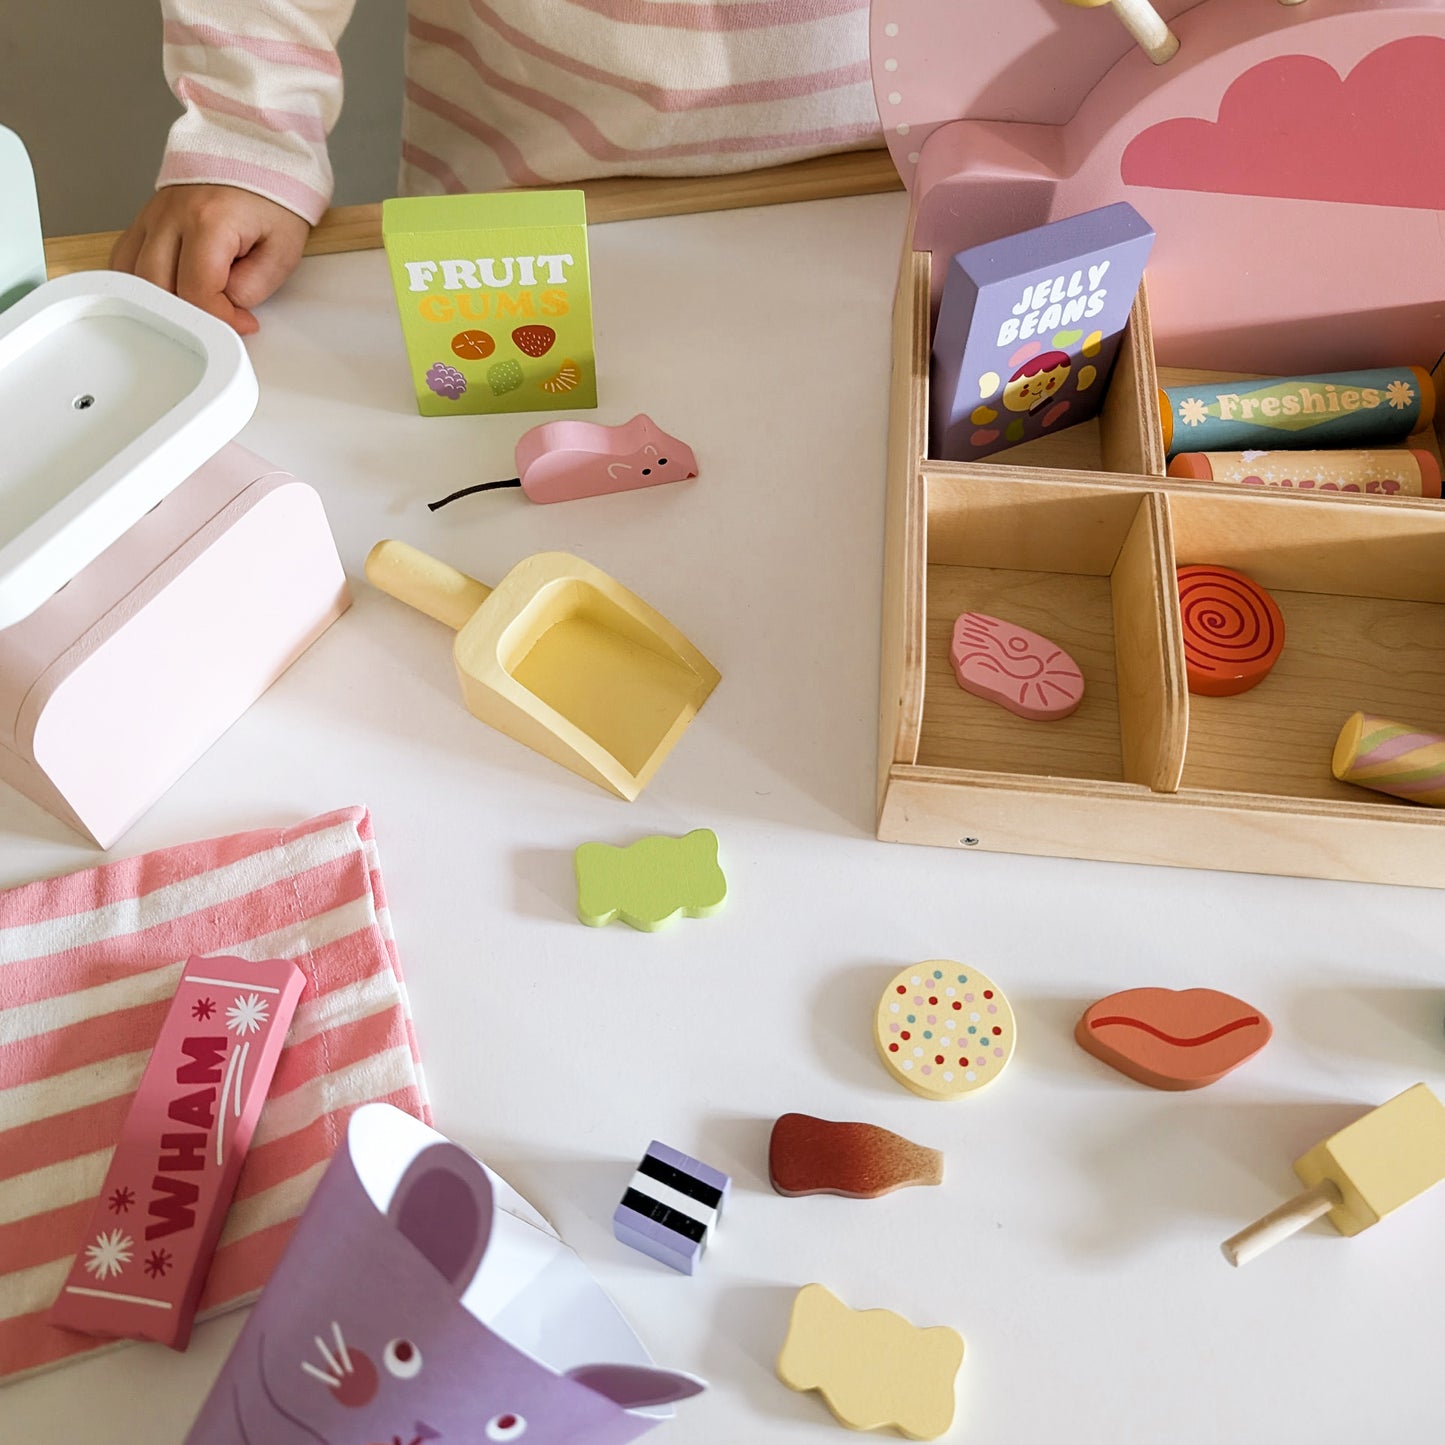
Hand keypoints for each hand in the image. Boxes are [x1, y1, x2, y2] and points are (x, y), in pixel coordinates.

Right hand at [110, 184, 311, 335]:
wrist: (255, 152)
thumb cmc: (272, 196)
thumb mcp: (283, 249)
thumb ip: (255, 285)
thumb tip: (227, 307)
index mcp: (208, 221)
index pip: (196, 292)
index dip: (221, 319)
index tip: (243, 322)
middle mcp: (171, 216)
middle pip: (158, 288)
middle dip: (192, 315)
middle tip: (221, 318)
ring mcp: (152, 216)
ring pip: (133, 277)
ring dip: (163, 303)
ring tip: (197, 306)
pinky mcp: (145, 218)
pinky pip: (125, 258)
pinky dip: (140, 284)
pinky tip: (165, 294)